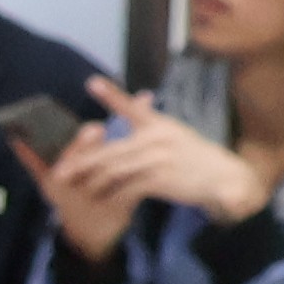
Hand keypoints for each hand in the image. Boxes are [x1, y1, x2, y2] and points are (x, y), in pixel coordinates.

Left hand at [54, 81, 269, 240]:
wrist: (224, 177)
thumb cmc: (195, 157)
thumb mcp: (175, 134)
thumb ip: (151, 126)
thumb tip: (137, 105)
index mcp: (159, 125)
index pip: (132, 107)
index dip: (112, 94)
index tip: (92, 82)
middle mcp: (157, 138)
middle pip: (110, 150)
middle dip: (82, 162)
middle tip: (59, 171)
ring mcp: (158, 159)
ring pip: (115, 170)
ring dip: (91, 181)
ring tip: (72, 189)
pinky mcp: (161, 179)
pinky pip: (128, 187)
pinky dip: (112, 195)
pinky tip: (99, 201)